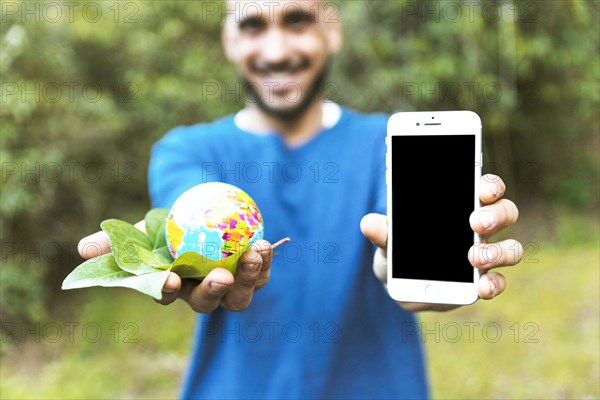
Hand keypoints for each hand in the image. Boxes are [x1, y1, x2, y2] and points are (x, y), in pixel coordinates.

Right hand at [78, 223, 272, 312]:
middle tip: (220, 276)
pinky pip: (261, 274)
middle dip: (214, 293)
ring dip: (248, 278)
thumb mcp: (139, 231)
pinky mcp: (253, 275)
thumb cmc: (165, 229)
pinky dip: (265, 261)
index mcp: (171, 288)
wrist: (200, 216)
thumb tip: (82, 249)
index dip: (166, 292)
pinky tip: (266, 244)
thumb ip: (115, 242)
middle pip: (207, 303)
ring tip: (254, 253)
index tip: (171, 282)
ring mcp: (229, 287)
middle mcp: (201, 294)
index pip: (165, 295)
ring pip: (240, 295)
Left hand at [360, 174, 522, 311]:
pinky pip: (498, 282)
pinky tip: (482, 287)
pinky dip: (493, 284)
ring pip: (510, 248)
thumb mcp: (387, 240)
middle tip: (475, 223)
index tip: (483, 189)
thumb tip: (368, 222)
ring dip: (498, 251)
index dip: (489, 185)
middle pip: (505, 213)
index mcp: (460, 206)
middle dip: (495, 215)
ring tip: (474, 258)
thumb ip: (382, 232)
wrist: (399, 283)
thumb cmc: (399, 250)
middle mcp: (479, 228)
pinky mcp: (481, 281)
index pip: (485, 188)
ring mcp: (484, 255)